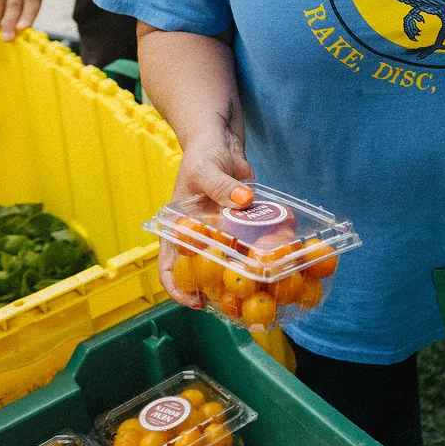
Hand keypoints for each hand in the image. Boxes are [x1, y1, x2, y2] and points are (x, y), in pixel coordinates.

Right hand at [160, 127, 254, 307]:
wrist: (221, 139)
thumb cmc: (203, 154)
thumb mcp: (206, 169)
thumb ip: (222, 186)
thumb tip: (244, 201)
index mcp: (178, 227)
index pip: (169, 264)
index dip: (177, 287)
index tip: (195, 301)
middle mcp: (197, 234)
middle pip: (201, 270)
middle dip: (214, 291)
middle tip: (232, 306)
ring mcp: (220, 232)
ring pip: (227, 261)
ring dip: (239, 276)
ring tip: (255, 292)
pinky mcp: (241, 225)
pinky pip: (248, 243)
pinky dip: (259, 253)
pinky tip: (275, 263)